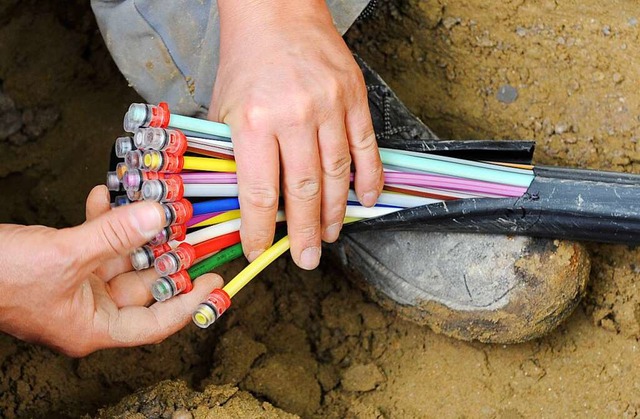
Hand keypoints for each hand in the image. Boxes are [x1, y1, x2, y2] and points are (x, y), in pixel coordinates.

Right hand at [0, 186, 221, 356]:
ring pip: (120, 259)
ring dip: (134, 232)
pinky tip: (103, 195)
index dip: (189, 303)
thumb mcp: (66, 255)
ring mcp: (76, 287)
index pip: (155, 323)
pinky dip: (100, 220)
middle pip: (143, 286)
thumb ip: (114, 235)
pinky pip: (92, 243)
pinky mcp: (63, 264)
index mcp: (94, 326)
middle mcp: (89, 310)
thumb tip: (159, 215)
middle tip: (191, 232)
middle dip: (165, 257)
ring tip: (155, 206)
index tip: (214, 281)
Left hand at [210, 0, 383, 269]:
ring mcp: (330, 107)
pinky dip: (369, 178)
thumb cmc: (246, 61)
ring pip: (337, 175)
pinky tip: (368, 200)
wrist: (276, 12)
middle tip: (307, 258)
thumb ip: (233, 155)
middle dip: (305, 232)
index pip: (259, 193)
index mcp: (253, 121)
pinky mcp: (354, 97)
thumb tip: (246, 203)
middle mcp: (293, 116)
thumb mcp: (223, 109)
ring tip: (330, 235)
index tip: (260, 251)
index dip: (260, 230)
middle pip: (303, 191)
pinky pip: (365, 147)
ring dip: (336, 212)